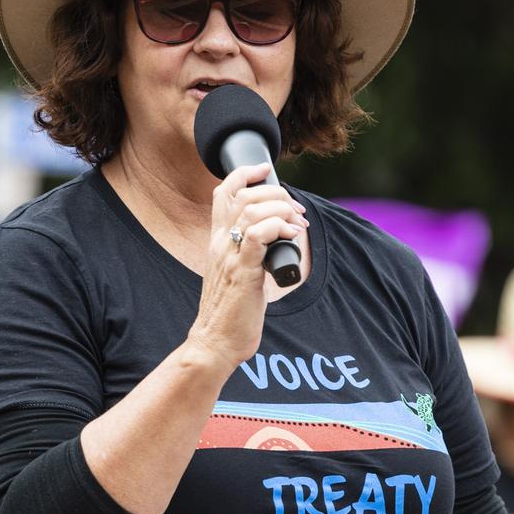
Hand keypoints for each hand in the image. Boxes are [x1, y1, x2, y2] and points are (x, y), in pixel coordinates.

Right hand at [187, 162, 307, 371]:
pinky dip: (279, 227)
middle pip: (243, 195)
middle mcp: (220, 244)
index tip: (266, 170)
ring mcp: (230, 257)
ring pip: (252, 210)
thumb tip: (278, 241)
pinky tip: (292, 236)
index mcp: (218, 241)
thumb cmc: (230, 313)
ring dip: (282, 209)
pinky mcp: (243, 273)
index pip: (223, 192)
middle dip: (276, 194)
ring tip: (297, 224)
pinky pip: (259, 235)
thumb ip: (251, 253)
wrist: (216, 343)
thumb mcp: (237, 273)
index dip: (245, 173)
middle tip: (296, 212)